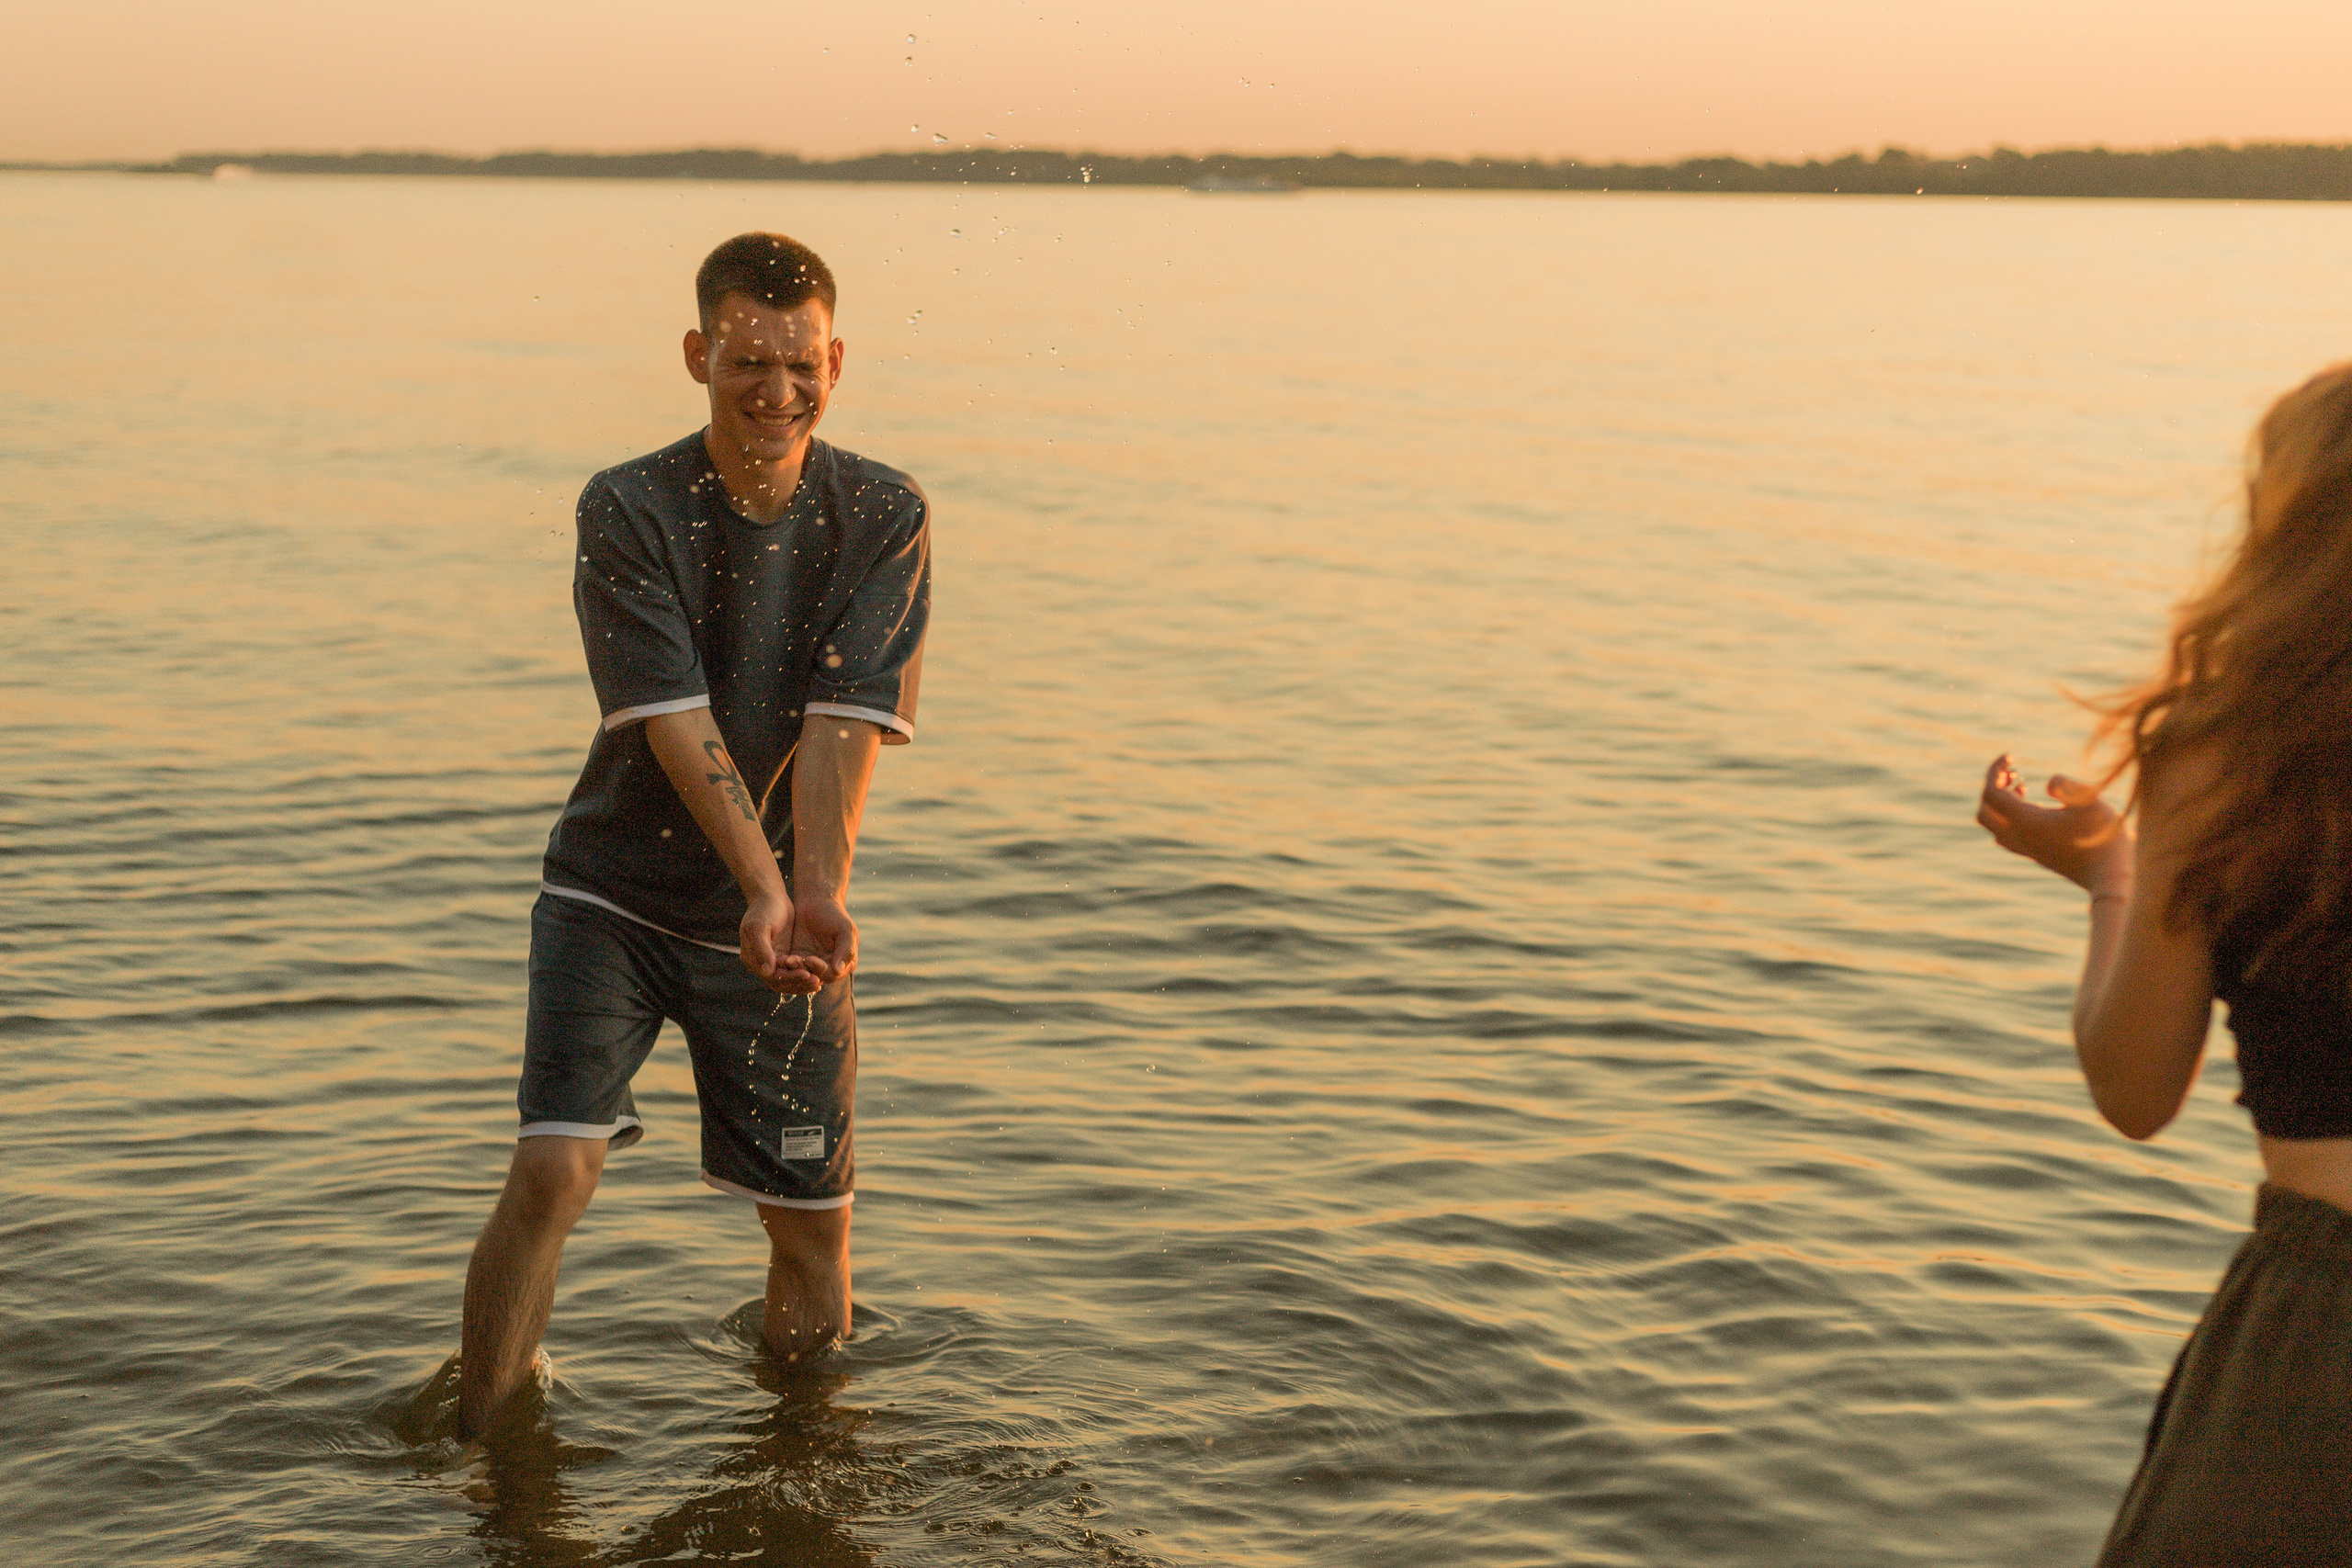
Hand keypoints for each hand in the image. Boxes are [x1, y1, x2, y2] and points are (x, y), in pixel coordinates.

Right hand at [740, 889, 823, 994]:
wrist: (771, 896)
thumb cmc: (764, 909)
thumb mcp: (760, 927)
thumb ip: (762, 949)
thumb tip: (767, 972)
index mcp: (751, 958)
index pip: (771, 977)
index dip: (789, 978)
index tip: (807, 975)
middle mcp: (759, 964)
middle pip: (779, 982)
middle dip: (798, 983)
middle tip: (817, 982)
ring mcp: (771, 961)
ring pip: (787, 980)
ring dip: (802, 983)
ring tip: (819, 983)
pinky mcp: (782, 956)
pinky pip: (793, 971)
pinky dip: (803, 975)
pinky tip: (818, 976)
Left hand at [784, 893, 857, 988]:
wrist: (815, 901)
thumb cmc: (834, 913)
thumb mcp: (845, 929)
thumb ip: (846, 950)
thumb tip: (838, 971)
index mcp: (845, 963)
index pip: (832, 974)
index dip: (820, 969)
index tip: (809, 959)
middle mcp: (830, 967)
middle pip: (816, 977)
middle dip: (804, 970)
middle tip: (793, 960)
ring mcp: (813, 964)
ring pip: (803, 974)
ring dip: (794, 969)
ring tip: (786, 959)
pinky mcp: (799, 959)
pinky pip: (792, 967)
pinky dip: (787, 965)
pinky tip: (781, 958)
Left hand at [1975, 753, 2134, 894]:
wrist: (2111, 875)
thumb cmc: (2106, 836)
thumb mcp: (2092, 803)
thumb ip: (2069, 787)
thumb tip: (2048, 783)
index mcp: (2027, 822)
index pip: (1991, 793)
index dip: (1994, 770)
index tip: (2010, 756)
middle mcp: (2020, 837)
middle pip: (1984, 811)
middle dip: (1992, 787)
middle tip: (2013, 772)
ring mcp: (2026, 849)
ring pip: (1993, 825)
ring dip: (1999, 803)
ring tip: (2022, 786)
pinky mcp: (2035, 855)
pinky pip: (2006, 835)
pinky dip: (2008, 817)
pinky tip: (2034, 807)